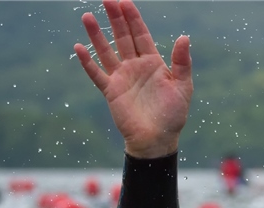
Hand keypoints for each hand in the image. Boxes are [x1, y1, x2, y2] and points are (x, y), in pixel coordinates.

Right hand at [74, 0, 191, 158]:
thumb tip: (184, 37)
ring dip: (97, 34)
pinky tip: (79, 47)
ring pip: (106, 51)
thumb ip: (182, 62)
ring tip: (87, 16)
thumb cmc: (173, 114)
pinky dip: (87, 62)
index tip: (124, 1)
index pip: (141, 35)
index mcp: (154, 63)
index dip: (133, 18)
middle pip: (123, 37)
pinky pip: (96, 73)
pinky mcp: (111, 91)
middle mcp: (135, 66)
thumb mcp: (182, 86)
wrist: (157, 139)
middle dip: (115, 18)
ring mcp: (121, 78)